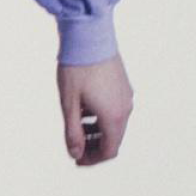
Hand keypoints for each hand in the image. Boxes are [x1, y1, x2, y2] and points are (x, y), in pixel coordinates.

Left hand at [58, 51, 132, 165]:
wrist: (89, 35)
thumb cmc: (76, 69)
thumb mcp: (69, 104)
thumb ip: (73, 132)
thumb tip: (75, 154)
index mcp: (113, 116)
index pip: (109, 150)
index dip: (92, 159)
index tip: (76, 159)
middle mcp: (125, 108)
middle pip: (113, 139)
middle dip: (94, 146)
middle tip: (75, 147)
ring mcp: (126, 96)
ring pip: (114, 124)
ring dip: (97, 131)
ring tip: (76, 126)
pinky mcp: (123, 86)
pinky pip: (116, 110)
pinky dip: (101, 117)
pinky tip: (84, 109)